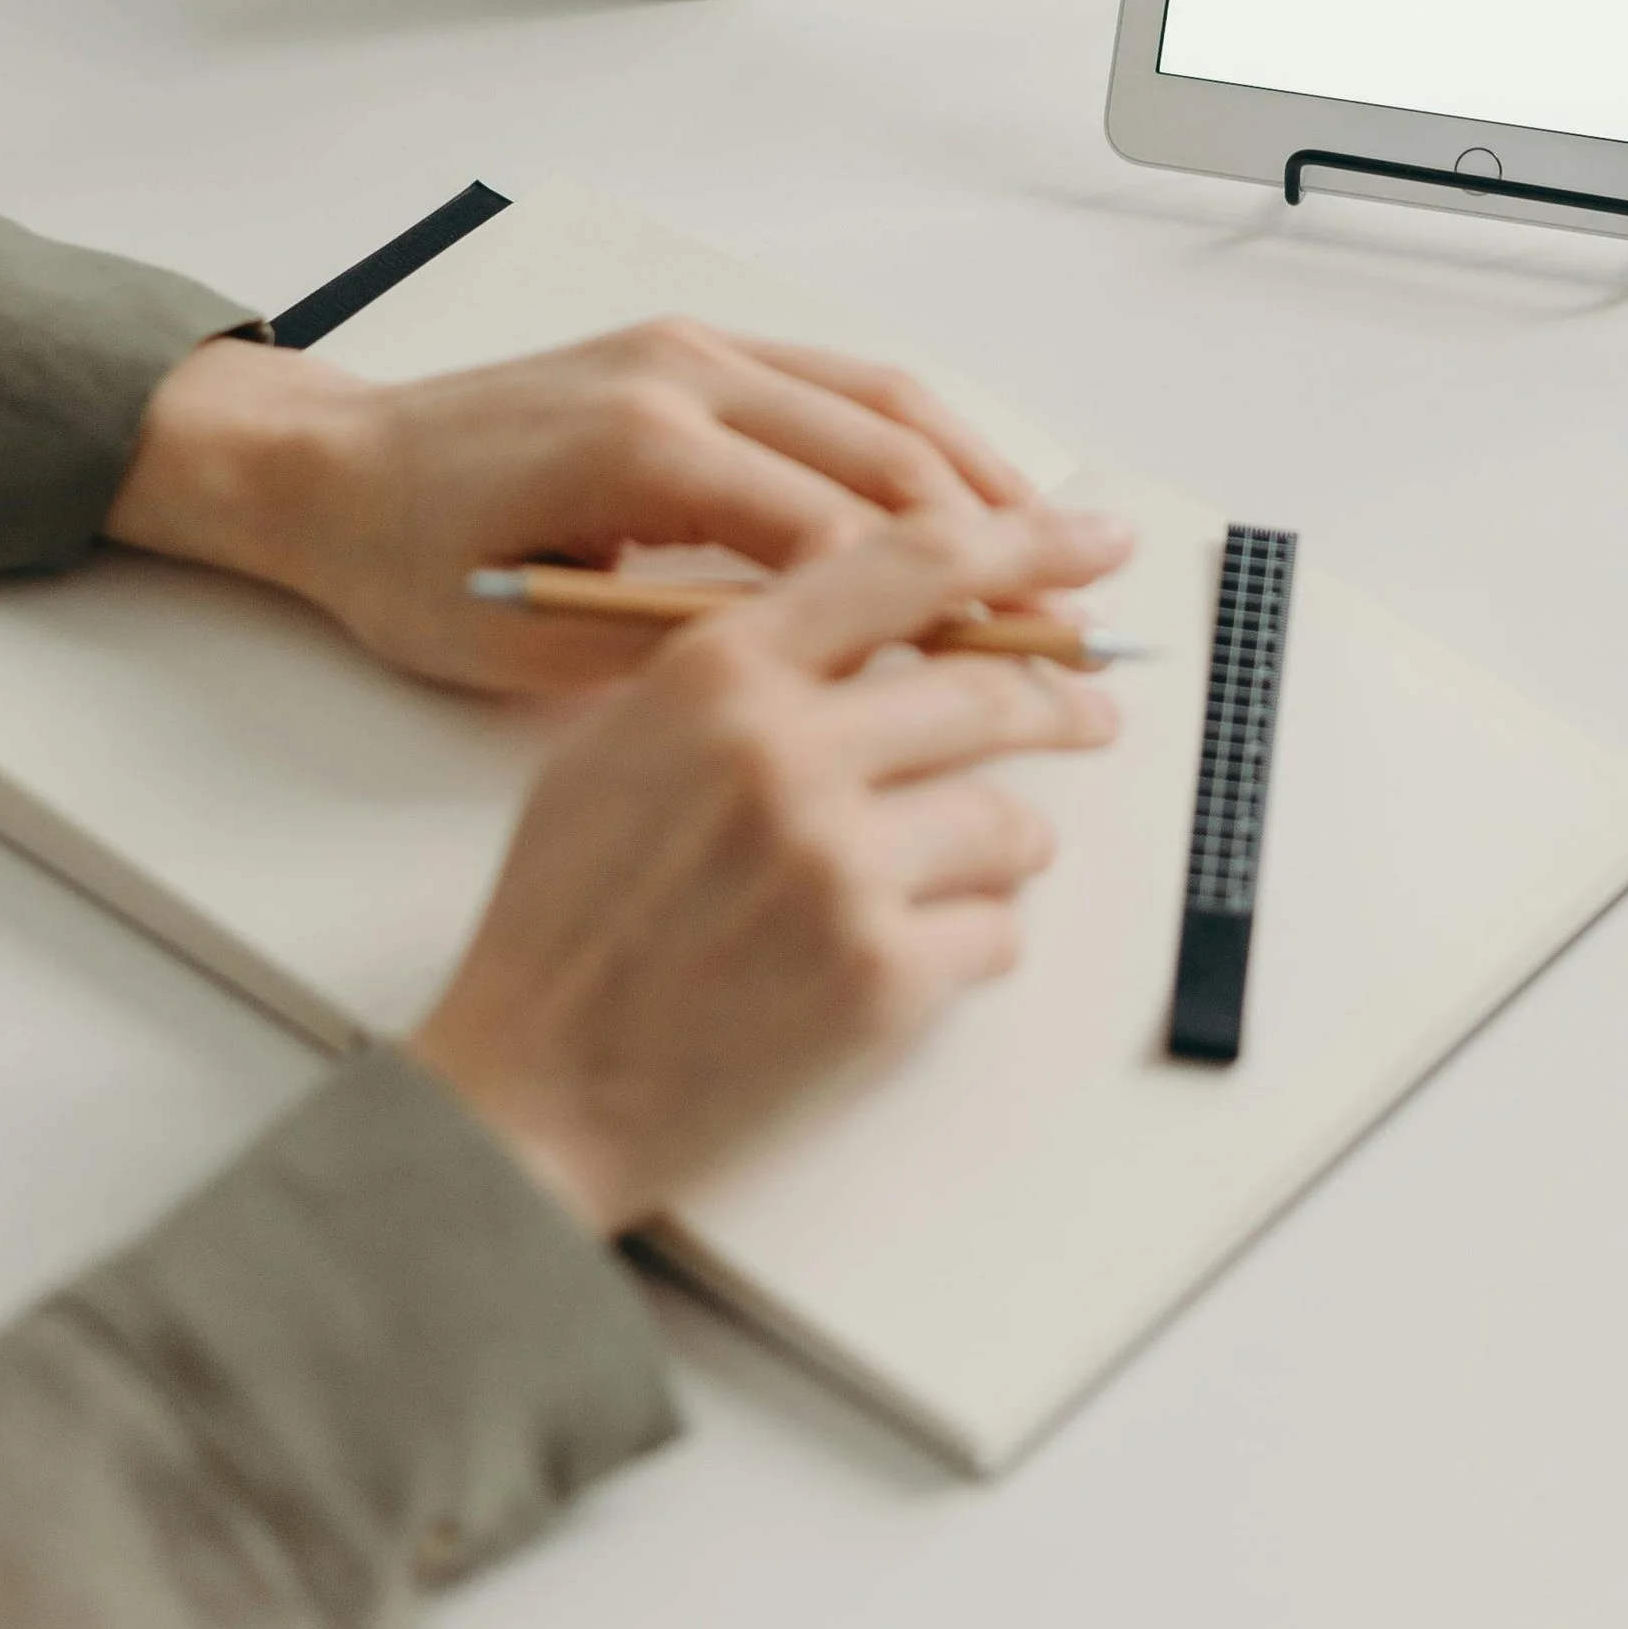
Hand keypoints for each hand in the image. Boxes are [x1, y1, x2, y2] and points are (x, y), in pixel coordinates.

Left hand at [106, 315, 1044, 690]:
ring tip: (1058, 542)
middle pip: (885, 454)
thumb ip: (678, 652)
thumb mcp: (533, 645)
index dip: (936, 606)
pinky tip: (967, 488)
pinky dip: (918, 433)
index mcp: (642, 450)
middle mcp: (683, 376)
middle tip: (1079, 603)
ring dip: (978, 472)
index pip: (836, 534)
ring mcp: (693, 348)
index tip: (1010, 665)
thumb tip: (820, 677)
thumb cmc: (409, 568)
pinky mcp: (692, 346)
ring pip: (879, 401)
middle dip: (995, 533)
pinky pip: (838, 379)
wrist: (329, 467)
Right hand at [408, 503, 1133, 1232]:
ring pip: (1011, 822)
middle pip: (990, 691)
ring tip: (964, 868)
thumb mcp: (623, 737)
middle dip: (1061, 703)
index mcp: (721, 675)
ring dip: (1008, 845)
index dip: (1025, 544)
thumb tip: (879, 611)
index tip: (1093, 542)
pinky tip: (908, 956)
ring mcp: (839, 870)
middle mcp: (787, 756)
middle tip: (1091, 712)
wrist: (533, 1086)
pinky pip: (997, 933)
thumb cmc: (571, 914)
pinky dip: (972, 943)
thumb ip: (748, 662)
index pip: (914, 563)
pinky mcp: (880, 979)